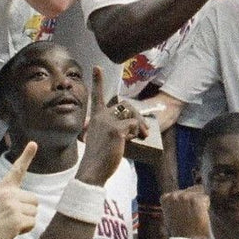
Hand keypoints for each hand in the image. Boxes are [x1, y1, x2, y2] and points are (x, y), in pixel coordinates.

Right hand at [0, 141, 39, 238]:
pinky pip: (32, 223)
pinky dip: (25, 229)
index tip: (34, 144)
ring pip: (34, 212)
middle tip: (10, 218)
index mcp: (3, 188)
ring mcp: (13, 206)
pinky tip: (11, 230)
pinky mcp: (17, 219)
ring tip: (9, 224)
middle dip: (27, 211)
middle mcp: (8, 194)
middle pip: (35, 200)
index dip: (26, 156)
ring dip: (26, 221)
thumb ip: (12, 197)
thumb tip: (33, 203)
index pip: (17, 170)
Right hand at [77, 69, 143, 184]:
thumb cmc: (100, 157)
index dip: (97, 81)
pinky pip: (133, 125)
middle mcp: (100, 116)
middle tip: (145, 131)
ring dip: (140, 123)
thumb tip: (134, 128)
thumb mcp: (103, 138)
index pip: (97, 96)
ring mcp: (107, 121)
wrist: (93, 170)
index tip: (97, 67)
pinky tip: (132, 140)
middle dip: (138, 115)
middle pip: (125, 106)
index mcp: (95, 118)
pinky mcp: (116, 129)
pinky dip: (137, 132)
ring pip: (131, 114)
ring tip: (142, 135)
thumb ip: (113, 128)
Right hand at [160, 184, 209, 238]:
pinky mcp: (196, 201)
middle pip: (192, 190)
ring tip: (195, 216)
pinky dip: (206, 207)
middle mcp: (174, 195)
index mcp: (166, 198)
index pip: (182, 191)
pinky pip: (206, 198)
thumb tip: (186, 194)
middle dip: (194, 200)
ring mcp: (185, 197)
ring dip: (200, 204)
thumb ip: (176, 203)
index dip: (186, 201)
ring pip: (199, 193)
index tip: (184, 212)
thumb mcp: (171, 214)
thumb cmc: (179, 230)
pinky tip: (200, 216)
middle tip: (191, 215)